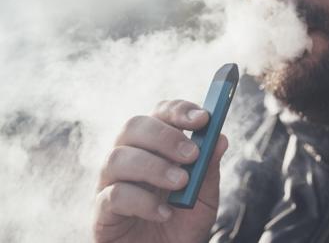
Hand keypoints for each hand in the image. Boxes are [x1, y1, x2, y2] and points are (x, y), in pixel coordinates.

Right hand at [94, 100, 227, 242]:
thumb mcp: (204, 197)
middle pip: (134, 126)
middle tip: (192, 155)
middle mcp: (129, 157)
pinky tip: (164, 213)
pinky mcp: (102, 210)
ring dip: (154, 167)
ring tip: (181, 184)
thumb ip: (208, 169)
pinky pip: (114, 195)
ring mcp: (111, 182)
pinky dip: (143, 201)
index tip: (203, 118)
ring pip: (119, 157)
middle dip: (165, 136)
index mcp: (154, 147)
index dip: (178, 111)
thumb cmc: (182, 225)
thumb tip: (220, 138)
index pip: (159, 114)